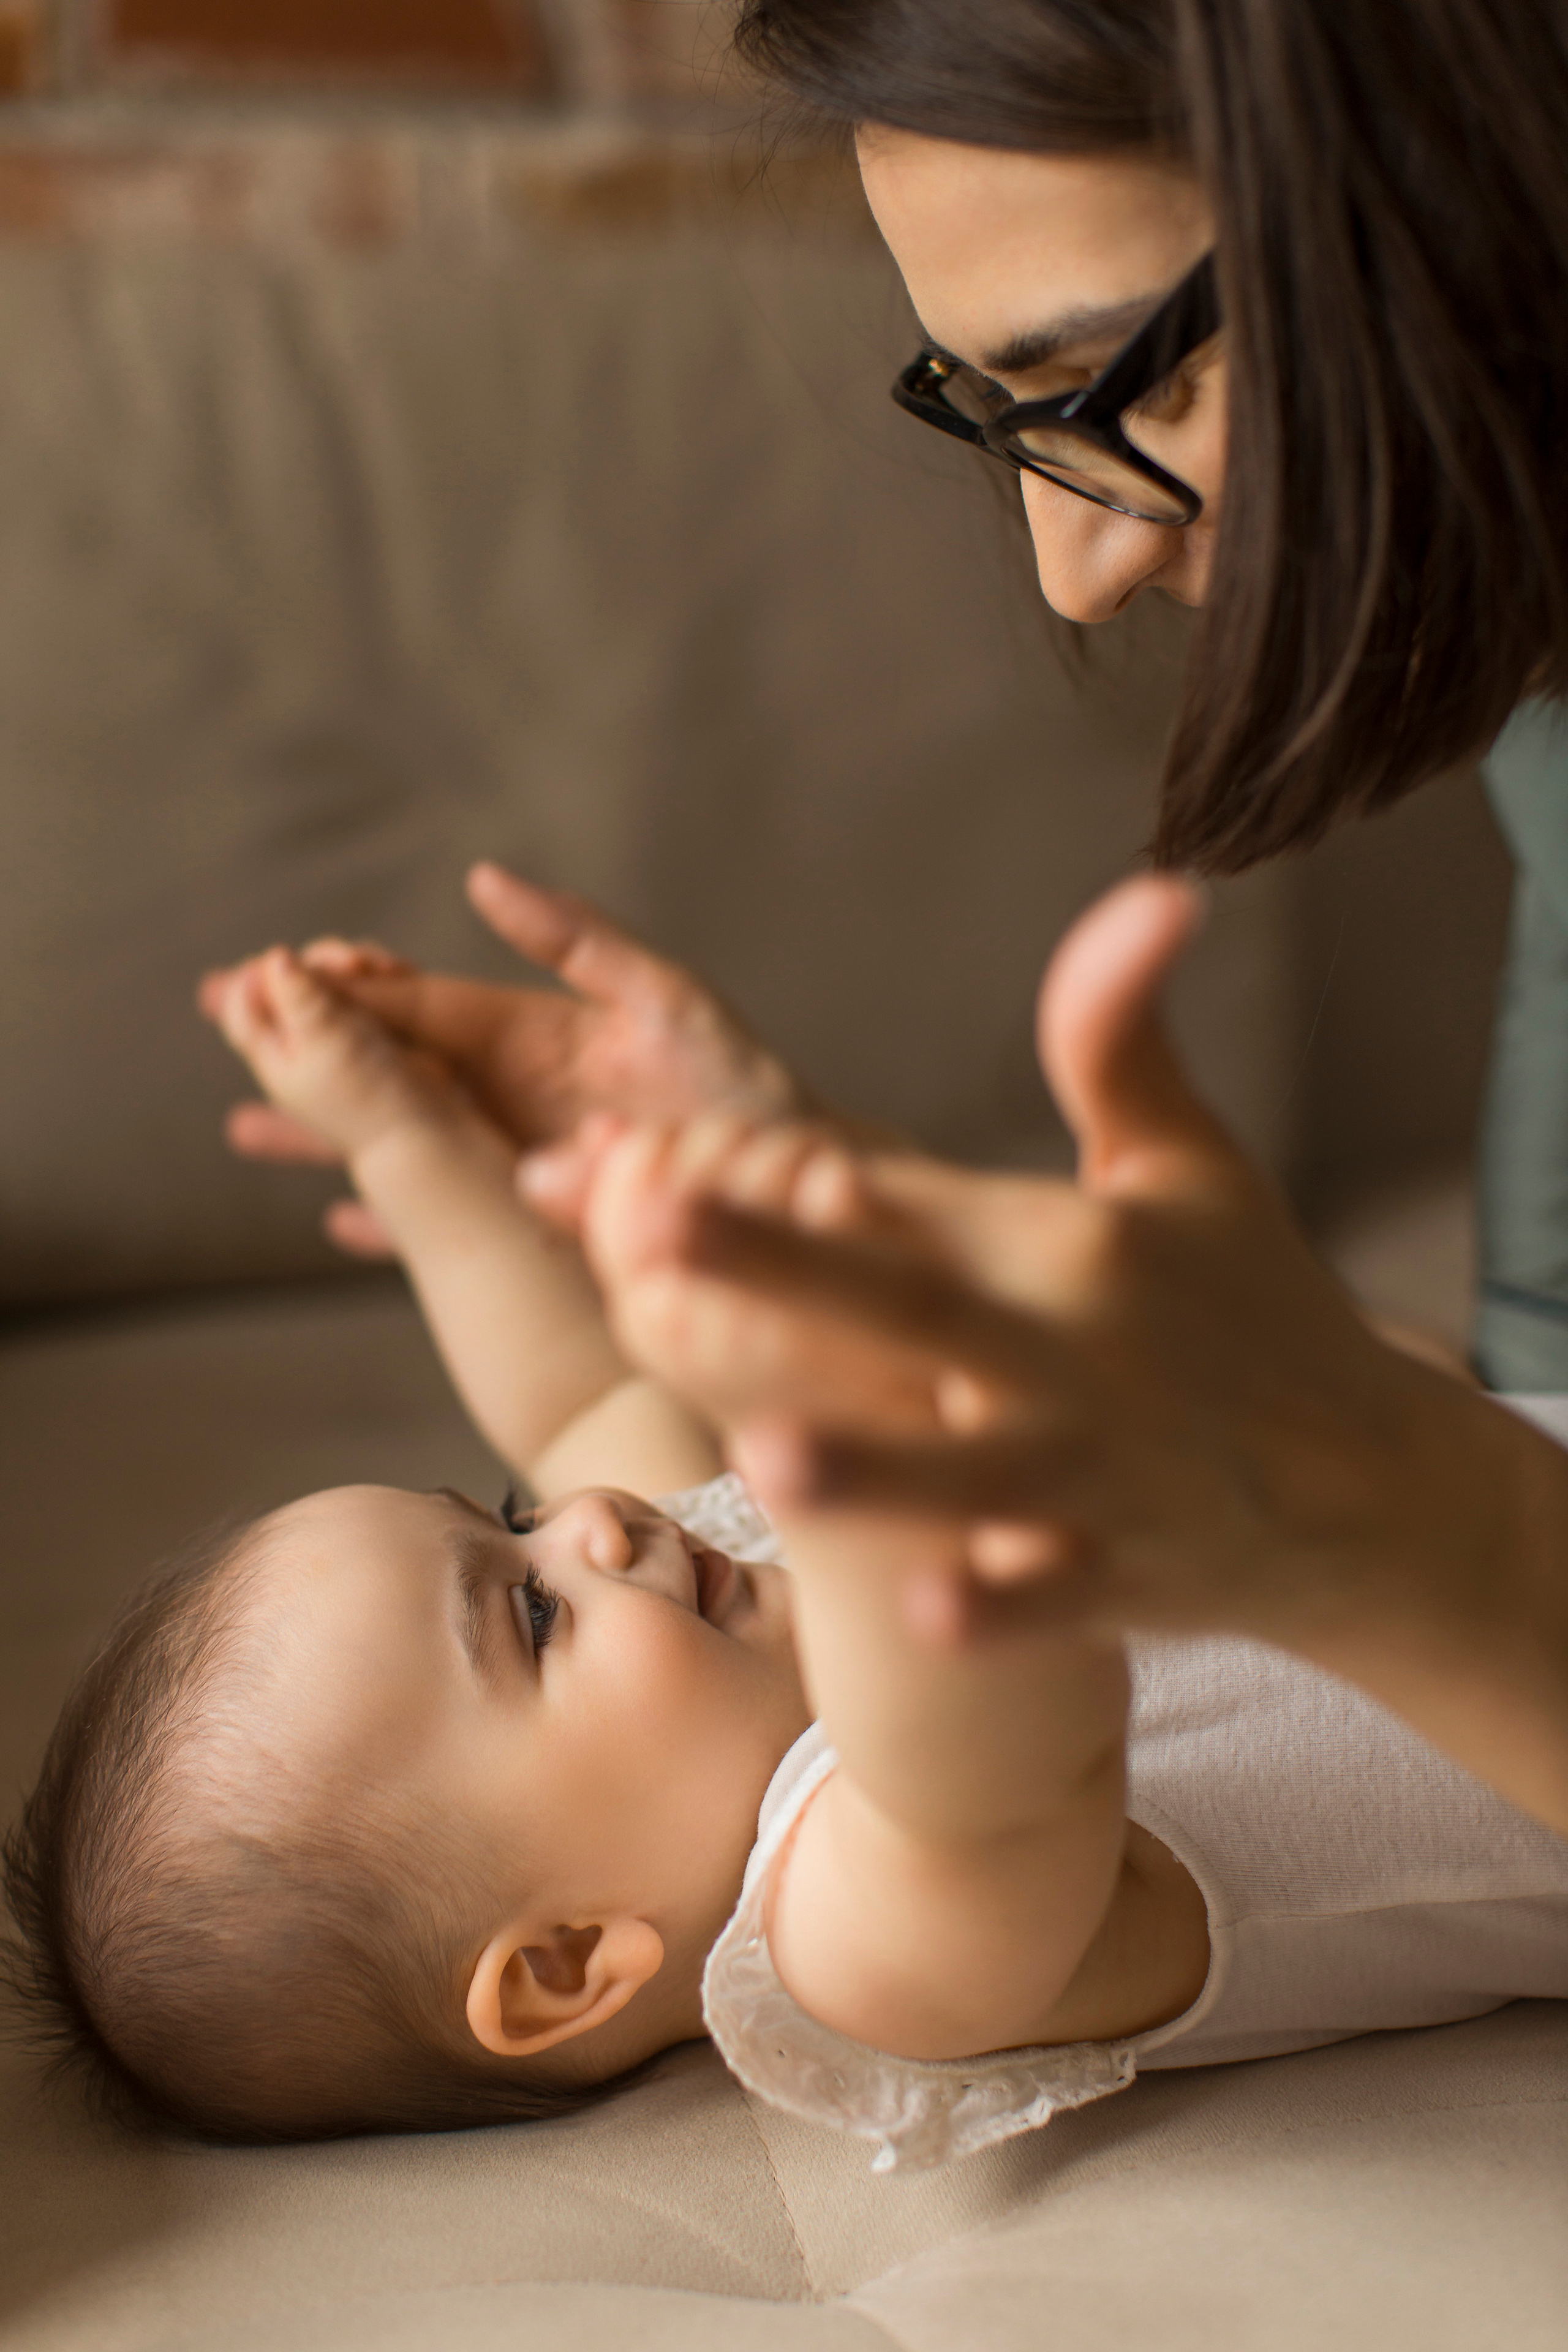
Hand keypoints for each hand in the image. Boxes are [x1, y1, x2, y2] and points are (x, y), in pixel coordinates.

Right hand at [199, 863, 813, 1256]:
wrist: (793, 1194)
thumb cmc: (745, 1095)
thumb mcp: (668, 1003)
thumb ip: (580, 942)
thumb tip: (482, 878)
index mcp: (530, 1034)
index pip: (419, 1003)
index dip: (348, 986)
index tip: (277, 967)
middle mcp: (510, 1094)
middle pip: (389, 1065)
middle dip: (307, 1039)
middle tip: (220, 1013)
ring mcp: (513, 1160)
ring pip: (399, 1139)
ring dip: (324, 1130)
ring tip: (244, 1124)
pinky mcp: (531, 1223)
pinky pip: (444, 1219)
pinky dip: (390, 1219)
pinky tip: (338, 1223)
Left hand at [613, 882, 1517, 1656]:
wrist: (1370, 1486)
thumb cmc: (1252, 1304)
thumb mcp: (1186, 1162)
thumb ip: (1119, 1035)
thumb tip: (1155, 884)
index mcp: (1065, 1241)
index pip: (908, 1201)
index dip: (784, 1180)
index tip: (651, 1155)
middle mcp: (1072, 1348)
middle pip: (906, 1308)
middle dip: (779, 1272)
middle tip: (651, 1230)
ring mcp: (1101, 1471)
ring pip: (968, 1470)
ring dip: (874, 1462)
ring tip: (765, 1449)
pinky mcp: (1130, 1578)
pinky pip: (1054, 1595)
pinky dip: (1001, 1606)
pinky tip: (924, 1616)